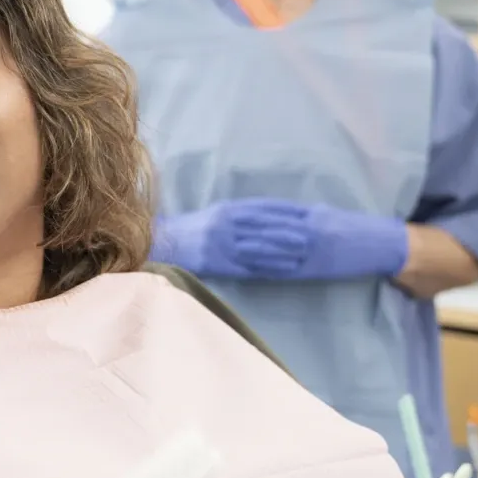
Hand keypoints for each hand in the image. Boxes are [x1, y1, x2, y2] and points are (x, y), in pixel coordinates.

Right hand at [152, 199, 310, 278]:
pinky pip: (249, 266)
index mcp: (226, 210)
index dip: (285, 210)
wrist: (166, 245)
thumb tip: (272, 216)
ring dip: (283, 251)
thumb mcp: (217, 213)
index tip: (306, 212)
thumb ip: (241, 213)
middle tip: (311, 235)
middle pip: (263, 227)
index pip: (261, 208)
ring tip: (303, 253)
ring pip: (258, 247)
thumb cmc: (195, 228)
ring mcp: (222, 245)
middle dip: (288, 230)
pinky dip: (269, 267)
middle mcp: (225, 225)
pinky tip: (286, 269)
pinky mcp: (219, 264)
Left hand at [247, 203, 407, 280]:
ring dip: (255, 247)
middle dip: (248, 228)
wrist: (382, 243)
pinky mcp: (317, 267)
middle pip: (273, 226)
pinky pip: (290, 267)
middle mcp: (311, 228)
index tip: (233, 209)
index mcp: (312, 213)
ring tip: (233, 247)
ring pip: (279, 247)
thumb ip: (303, 214)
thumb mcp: (328, 214)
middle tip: (224, 227)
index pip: (277, 210)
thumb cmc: (354, 228)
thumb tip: (276, 214)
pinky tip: (255, 268)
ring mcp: (314, 248)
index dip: (254, 210)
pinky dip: (271, 267)